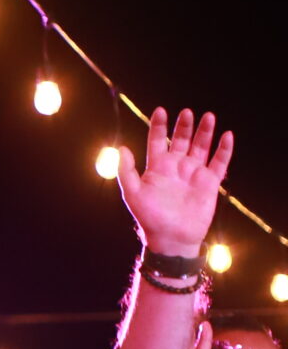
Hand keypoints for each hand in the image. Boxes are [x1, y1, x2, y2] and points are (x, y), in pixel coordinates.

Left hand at [117, 107, 234, 257]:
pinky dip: (224, 149)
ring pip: (201, 147)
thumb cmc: (150, 218)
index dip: (159, 126)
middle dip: (184, 126)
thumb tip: (122, 148)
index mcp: (157, 168)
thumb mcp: (133, 194)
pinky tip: (226, 136)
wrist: (171, 238)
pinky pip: (219, 162)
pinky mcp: (209, 182)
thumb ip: (126, 171)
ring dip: (204, 132)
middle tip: (187, 112)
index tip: (161, 110)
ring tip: (208, 116)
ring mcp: (193, 174)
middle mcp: (176, 168)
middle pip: (181, 141)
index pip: (157, 141)